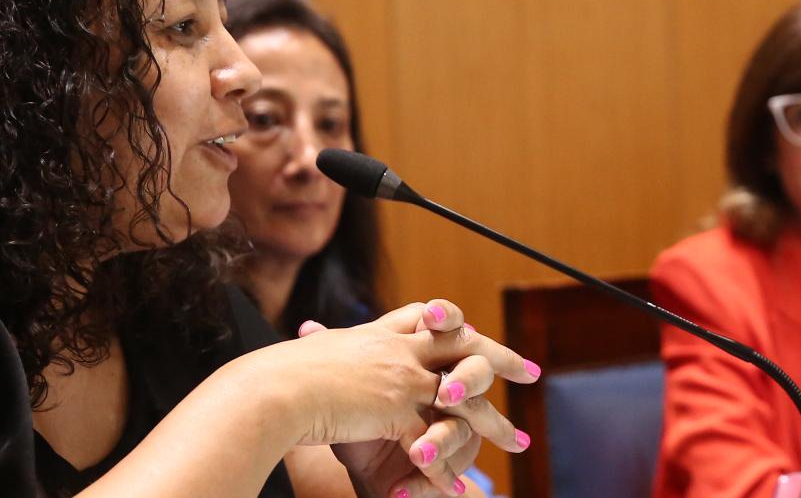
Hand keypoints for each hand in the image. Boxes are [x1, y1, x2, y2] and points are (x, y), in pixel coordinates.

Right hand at [248, 299, 537, 496]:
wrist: (270, 389)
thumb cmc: (279, 376)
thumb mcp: (313, 352)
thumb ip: (326, 346)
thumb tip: (313, 332)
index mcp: (384, 333)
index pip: (434, 318)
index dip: (458, 323)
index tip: (478, 330)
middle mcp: (400, 350)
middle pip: (466, 347)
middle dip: (502, 359)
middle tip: (531, 371)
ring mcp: (403, 379)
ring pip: (463, 400)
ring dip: (494, 425)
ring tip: (519, 443)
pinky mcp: (396, 412)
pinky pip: (431, 442)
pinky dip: (445, 469)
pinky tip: (461, 490)